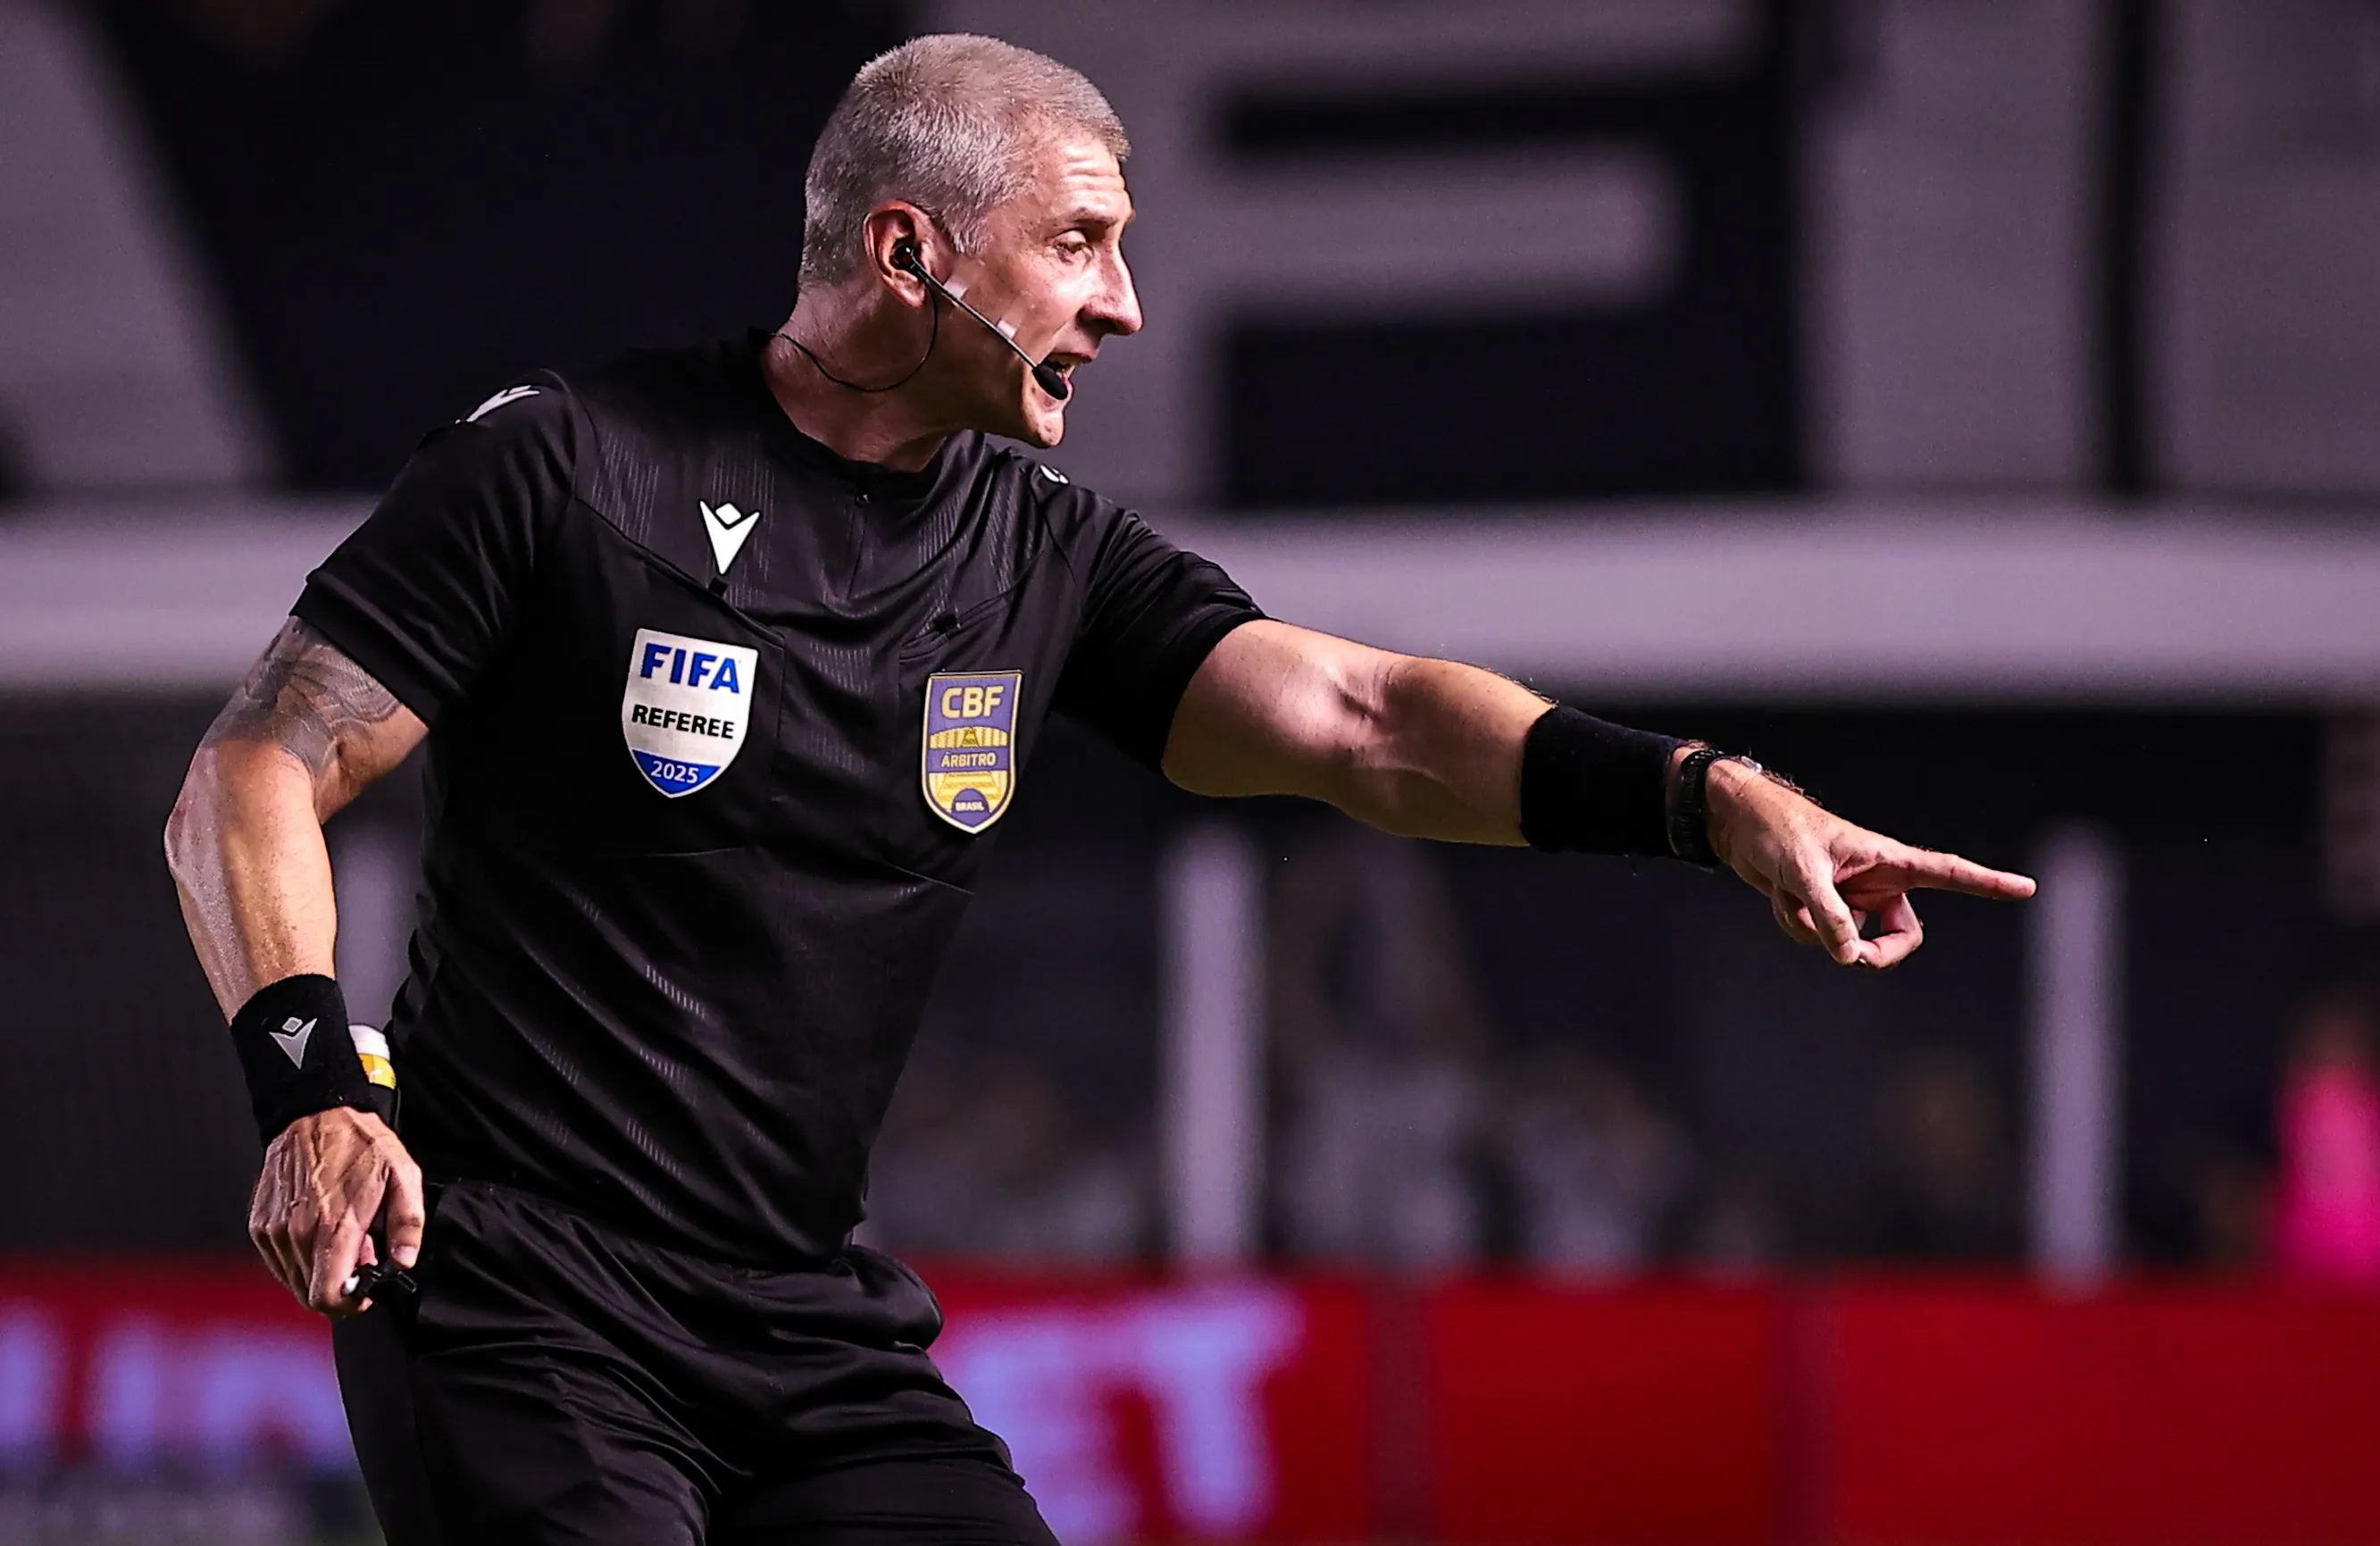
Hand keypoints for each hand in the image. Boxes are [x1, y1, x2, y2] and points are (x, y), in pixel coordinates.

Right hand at [248, 1107, 424, 1316]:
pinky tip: (317, 1234)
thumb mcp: (403, 1177)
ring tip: (340, 1241)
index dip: (348, 1304)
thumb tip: (403, 1261)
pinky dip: (299, 1260)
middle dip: (338, 1287)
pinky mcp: (259, 1225)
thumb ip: (408, 1225)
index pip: (326, 1298)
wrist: (315, 1115)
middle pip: (310, 1295)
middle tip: (358, 1259)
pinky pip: (278, 1262)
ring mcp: (273, 1231)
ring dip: (318, 1273)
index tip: (363, 1291)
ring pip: (293, 1281)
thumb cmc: (360, 1144)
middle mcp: (297, 1235)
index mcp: (333, 1228)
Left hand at [1704, 760, 2035, 968]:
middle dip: (1878, 954)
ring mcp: (1850, 896)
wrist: (1739, 824)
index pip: (1947, 872)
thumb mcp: (1801, 871)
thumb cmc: (1777, 831)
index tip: (2025, 889)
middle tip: (1853, 959)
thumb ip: (1828, 915)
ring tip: (1787, 892)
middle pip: (1902, 937)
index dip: (1986, 883)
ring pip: (1850, 942)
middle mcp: (1876, 881)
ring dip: (1813, 928)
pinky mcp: (1824, 907)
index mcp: (1887, 859)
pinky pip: (1816, 936)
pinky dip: (1792, 921)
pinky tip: (1775, 893)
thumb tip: (1851, 958)